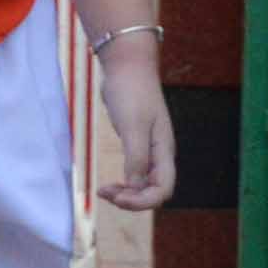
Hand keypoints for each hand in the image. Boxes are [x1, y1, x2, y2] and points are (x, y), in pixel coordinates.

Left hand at [94, 46, 175, 212]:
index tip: (116, 197)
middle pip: (155, 191)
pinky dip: (124, 182)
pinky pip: (136, 173)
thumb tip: (136, 186)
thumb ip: (136, 157)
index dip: (142, 202)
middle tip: (104, 192)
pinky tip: (110, 182)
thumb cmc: (131, 92)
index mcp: (164, 151)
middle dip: (132, 199)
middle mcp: (160, 153)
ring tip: (103, 190)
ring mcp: (150, 148)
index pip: (163, 190)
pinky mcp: (138, 143)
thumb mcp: (133, 125)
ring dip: (127, 193)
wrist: (127, 65)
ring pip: (145, 184)